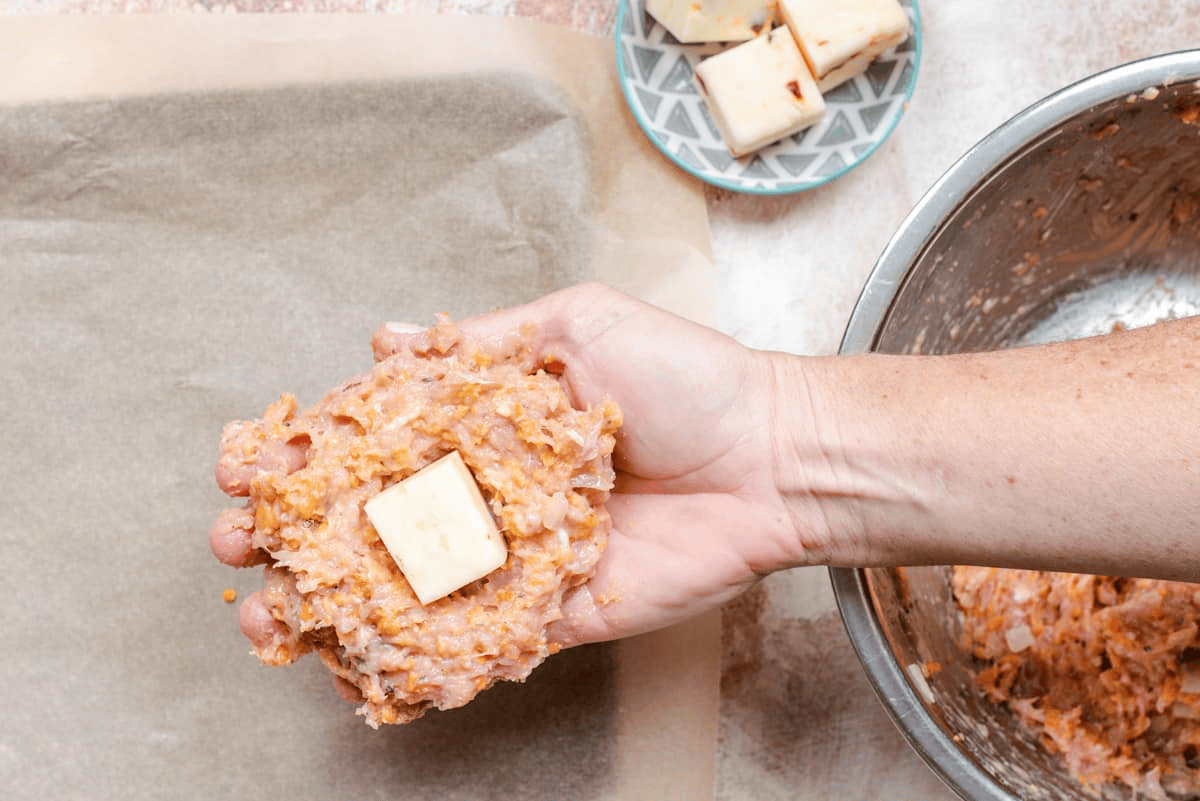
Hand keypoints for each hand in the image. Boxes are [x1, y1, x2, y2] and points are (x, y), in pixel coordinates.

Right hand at [210, 283, 817, 656]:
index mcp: (485, 423)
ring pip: (408, 591)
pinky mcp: (552, 612)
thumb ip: (481, 342)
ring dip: (330, 606)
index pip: (374, 442)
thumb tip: (382, 339)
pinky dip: (417, 661)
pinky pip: (475, 642)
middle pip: (373, 523)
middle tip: (238, 546)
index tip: (247, 469)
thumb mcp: (575, 324)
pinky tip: (357, 666)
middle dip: (295, 538)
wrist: (768, 457)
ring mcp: (515, 557)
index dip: (306, 458)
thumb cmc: (683, 379)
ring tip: (270, 613)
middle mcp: (490, 493)